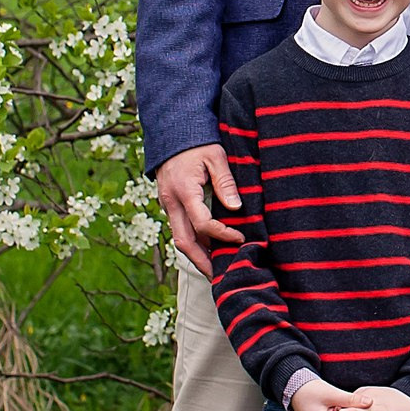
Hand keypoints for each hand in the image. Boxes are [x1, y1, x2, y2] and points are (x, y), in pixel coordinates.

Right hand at [155, 144, 242, 276]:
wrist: (171, 133)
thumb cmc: (197, 142)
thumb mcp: (216, 156)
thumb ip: (225, 182)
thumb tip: (236, 208)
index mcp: (183, 191)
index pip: (202, 223)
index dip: (222, 235)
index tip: (241, 238)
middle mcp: (171, 202)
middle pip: (184, 242)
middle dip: (202, 262)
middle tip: (221, 277)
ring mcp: (167, 205)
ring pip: (180, 239)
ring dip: (197, 256)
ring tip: (216, 269)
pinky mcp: (170, 205)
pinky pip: (180, 229)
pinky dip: (194, 242)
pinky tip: (209, 250)